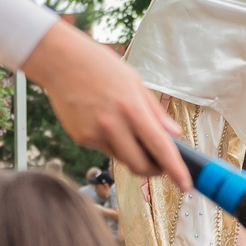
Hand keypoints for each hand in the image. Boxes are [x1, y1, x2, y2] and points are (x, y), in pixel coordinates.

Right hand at [24, 21, 192, 189]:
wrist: (60, 61)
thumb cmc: (100, 66)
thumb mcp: (134, 82)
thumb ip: (155, 111)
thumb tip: (174, 134)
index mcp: (131, 107)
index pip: (159, 146)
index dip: (175, 168)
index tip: (185, 184)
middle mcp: (112, 124)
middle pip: (139, 165)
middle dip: (153, 170)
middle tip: (159, 165)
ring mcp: (94, 134)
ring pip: (121, 158)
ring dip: (132, 153)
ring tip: (126, 127)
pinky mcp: (80, 138)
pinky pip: (104, 149)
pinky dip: (111, 142)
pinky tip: (103, 119)